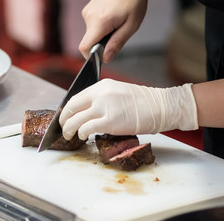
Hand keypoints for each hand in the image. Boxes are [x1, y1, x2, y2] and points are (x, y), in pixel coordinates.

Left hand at [59, 79, 197, 139]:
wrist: (161, 106)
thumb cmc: (143, 102)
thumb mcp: (118, 92)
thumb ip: (102, 98)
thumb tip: (87, 110)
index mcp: (101, 86)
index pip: (75, 97)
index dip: (67, 110)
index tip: (65, 117)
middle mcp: (100, 94)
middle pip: (72, 108)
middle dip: (63, 120)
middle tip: (63, 128)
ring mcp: (104, 107)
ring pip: (76, 120)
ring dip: (69, 129)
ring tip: (69, 135)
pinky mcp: (110, 121)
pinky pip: (87, 128)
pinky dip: (81, 133)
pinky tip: (83, 136)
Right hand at [79, 0, 147, 62]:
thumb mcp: (131, 25)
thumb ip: (117, 43)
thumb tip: (106, 59)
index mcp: (99, 22)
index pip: (84, 47)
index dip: (91, 57)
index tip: (102, 57)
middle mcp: (89, 16)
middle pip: (89, 41)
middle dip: (102, 44)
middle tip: (118, 33)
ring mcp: (87, 11)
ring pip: (91, 33)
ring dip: (102, 34)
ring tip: (117, 22)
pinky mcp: (88, 9)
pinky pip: (92, 25)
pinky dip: (101, 26)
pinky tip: (112, 17)